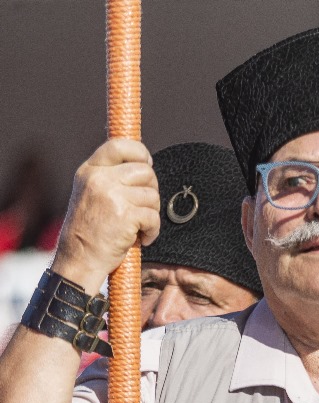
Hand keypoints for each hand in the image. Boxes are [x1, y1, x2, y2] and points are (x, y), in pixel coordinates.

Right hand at [50, 140, 160, 292]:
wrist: (79, 258)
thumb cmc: (89, 230)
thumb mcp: (90, 193)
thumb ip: (110, 177)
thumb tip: (143, 164)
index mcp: (90, 170)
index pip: (119, 145)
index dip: (140, 152)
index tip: (147, 164)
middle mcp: (99, 179)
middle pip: (144, 171)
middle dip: (151, 189)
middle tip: (142, 206)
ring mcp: (112, 195)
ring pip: (152, 195)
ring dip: (151, 213)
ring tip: (137, 225)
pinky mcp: (125, 215)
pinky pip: (154, 217)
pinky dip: (152, 231)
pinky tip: (141, 238)